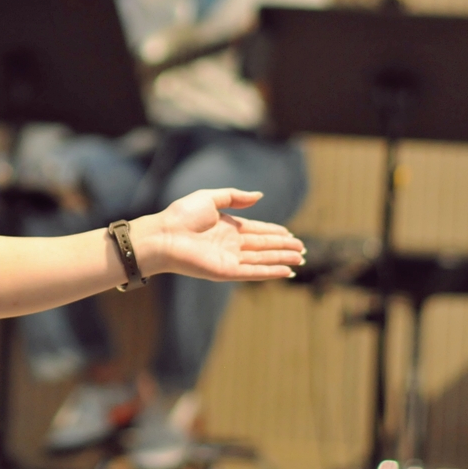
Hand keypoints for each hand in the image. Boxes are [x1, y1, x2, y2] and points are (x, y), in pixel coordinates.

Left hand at [137, 188, 305, 281]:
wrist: (164, 234)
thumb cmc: (182, 215)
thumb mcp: (210, 198)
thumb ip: (235, 197)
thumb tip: (260, 196)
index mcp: (227, 226)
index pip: (257, 230)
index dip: (274, 232)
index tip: (291, 234)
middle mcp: (231, 244)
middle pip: (263, 246)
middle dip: (283, 247)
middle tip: (302, 249)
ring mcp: (229, 258)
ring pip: (262, 259)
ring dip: (281, 259)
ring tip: (301, 258)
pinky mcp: (226, 271)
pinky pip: (253, 272)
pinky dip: (270, 272)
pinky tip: (285, 271)